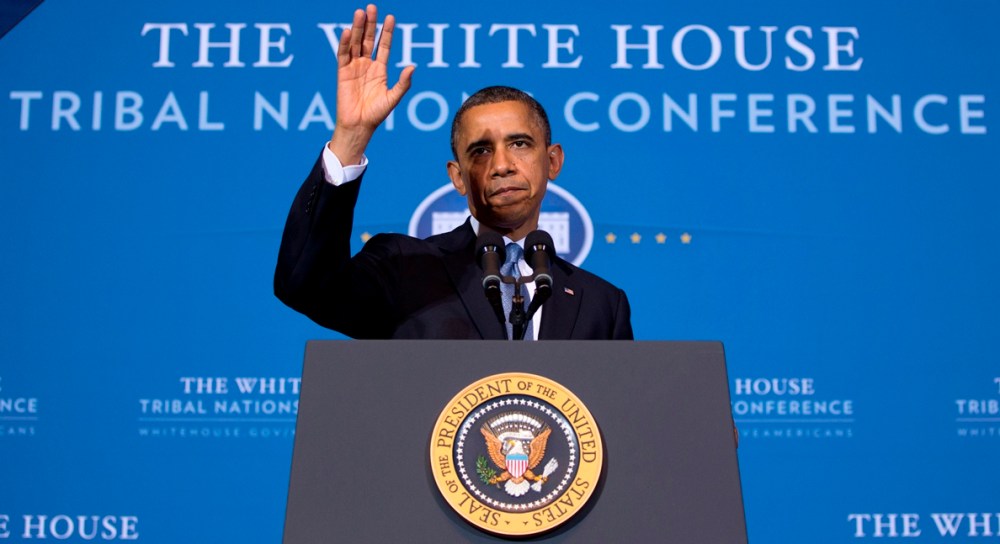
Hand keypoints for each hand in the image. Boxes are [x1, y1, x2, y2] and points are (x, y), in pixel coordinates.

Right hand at [329, 4, 414, 164]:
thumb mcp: (393, 97)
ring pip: (356, 43)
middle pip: (369, 40)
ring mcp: (354, 67)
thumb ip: (403, 83)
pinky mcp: (343, 72)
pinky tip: (348, 31)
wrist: (359, 126)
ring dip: (358, 28)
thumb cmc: (377, 114)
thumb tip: (413, 66)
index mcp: (380, 69)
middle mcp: (367, 65)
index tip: (390, 17)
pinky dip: (345, 43)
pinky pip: (343, 55)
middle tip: (372, 7)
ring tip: (360, 13)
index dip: (386, 32)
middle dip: (371, 24)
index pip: (383, 45)